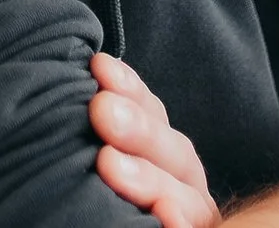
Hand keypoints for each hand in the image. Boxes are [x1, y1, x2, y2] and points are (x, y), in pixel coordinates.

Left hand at [88, 51, 221, 227]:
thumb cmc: (98, 209)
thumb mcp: (109, 165)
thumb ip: (106, 140)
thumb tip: (85, 77)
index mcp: (166, 161)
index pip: (155, 117)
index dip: (132, 89)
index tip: (98, 67)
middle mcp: (187, 189)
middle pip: (172, 153)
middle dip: (136, 127)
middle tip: (99, 110)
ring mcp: (192, 220)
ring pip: (185, 197)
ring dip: (149, 179)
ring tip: (108, 165)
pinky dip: (179, 226)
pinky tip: (166, 219)